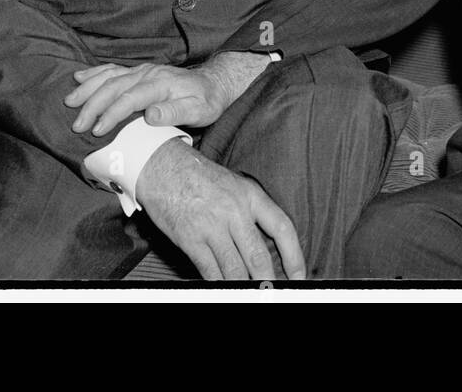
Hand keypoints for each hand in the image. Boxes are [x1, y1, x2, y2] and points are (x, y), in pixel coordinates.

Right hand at [66, 51, 271, 135]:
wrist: (214, 84)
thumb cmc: (207, 101)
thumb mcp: (199, 110)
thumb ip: (175, 111)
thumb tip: (151, 115)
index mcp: (161, 83)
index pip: (131, 98)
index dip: (112, 113)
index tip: (97, 130)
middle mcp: (148, 73)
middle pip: (114, 86)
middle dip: (93, 105)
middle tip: (77, 125)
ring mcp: (142, 71)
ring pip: (109, 76)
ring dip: (88, 89)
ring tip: (70, 102)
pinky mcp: (139, 72)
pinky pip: (112, 69)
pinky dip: (94, 73)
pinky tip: (79, 78)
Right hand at [136, 138, 306, 280]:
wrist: (161, 165)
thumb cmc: (197, 176)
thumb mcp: (232, 185)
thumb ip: (249, 212)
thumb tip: (263, 250)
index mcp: (249, 194)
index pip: (282, 228)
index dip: (295, 256)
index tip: (299, 276)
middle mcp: (234, 210)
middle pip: (259, 257)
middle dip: (268, 282)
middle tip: (272, 294)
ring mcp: (211, 226)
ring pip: (235, 270)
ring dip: (244, 288)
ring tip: (250, 295)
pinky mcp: (190, 238)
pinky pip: (210, 271)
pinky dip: (219, 284)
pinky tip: (223, 288)